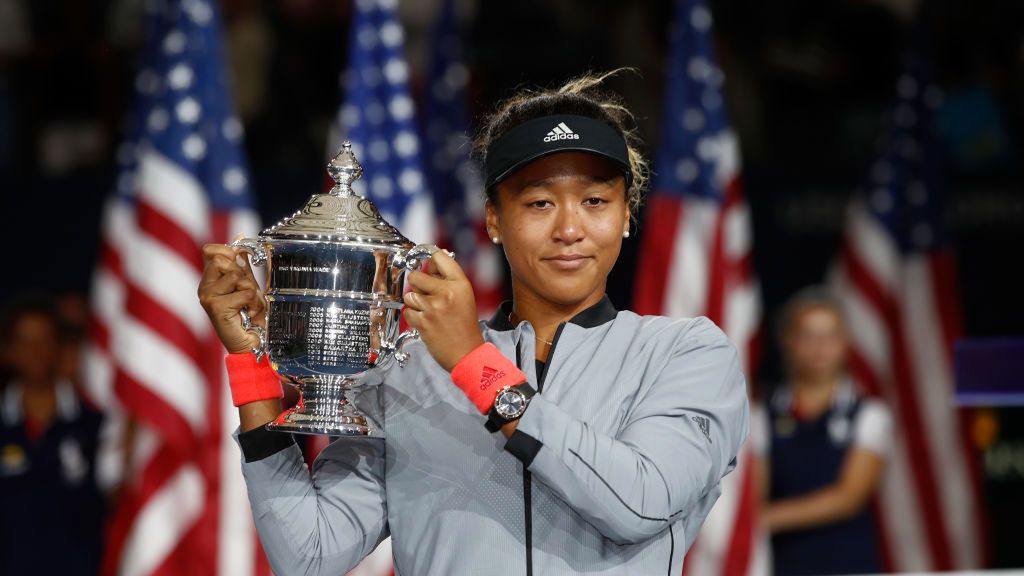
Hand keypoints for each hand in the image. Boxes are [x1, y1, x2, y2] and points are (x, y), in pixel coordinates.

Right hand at [198, 242, 265, 353]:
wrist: (250, 343)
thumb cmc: (248, 316)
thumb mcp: (247, 285)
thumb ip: (242, 264)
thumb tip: (239, 237)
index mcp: (209, 279)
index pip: (210, 250)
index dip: (228, 251)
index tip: (240, 263)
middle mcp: (204, 287)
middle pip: (225, 260)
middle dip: (244, 275)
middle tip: (247, 294)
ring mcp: (207, 296)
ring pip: (236, 275)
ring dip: (250, 291)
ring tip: (248, 305)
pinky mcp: (216, 307)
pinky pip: (243, 293)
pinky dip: (253, 303)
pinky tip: (248, 314)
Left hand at [402, 251, 483, 371]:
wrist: (467, 353)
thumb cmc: (465, 325)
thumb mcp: (464, 296)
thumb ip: (448, 278)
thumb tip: (431, 260)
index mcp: (460, 284)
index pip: (439, 257)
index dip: (428, 256)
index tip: (422, 258)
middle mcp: (447, 292)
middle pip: (416, 276)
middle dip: (417, 285)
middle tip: (426, 295)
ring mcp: (434, 307)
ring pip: (410, 295)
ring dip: (415, 304)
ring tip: (429, 312)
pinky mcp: (423, 321)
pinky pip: (408, 312)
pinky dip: (414, 318)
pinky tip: (426, 323)